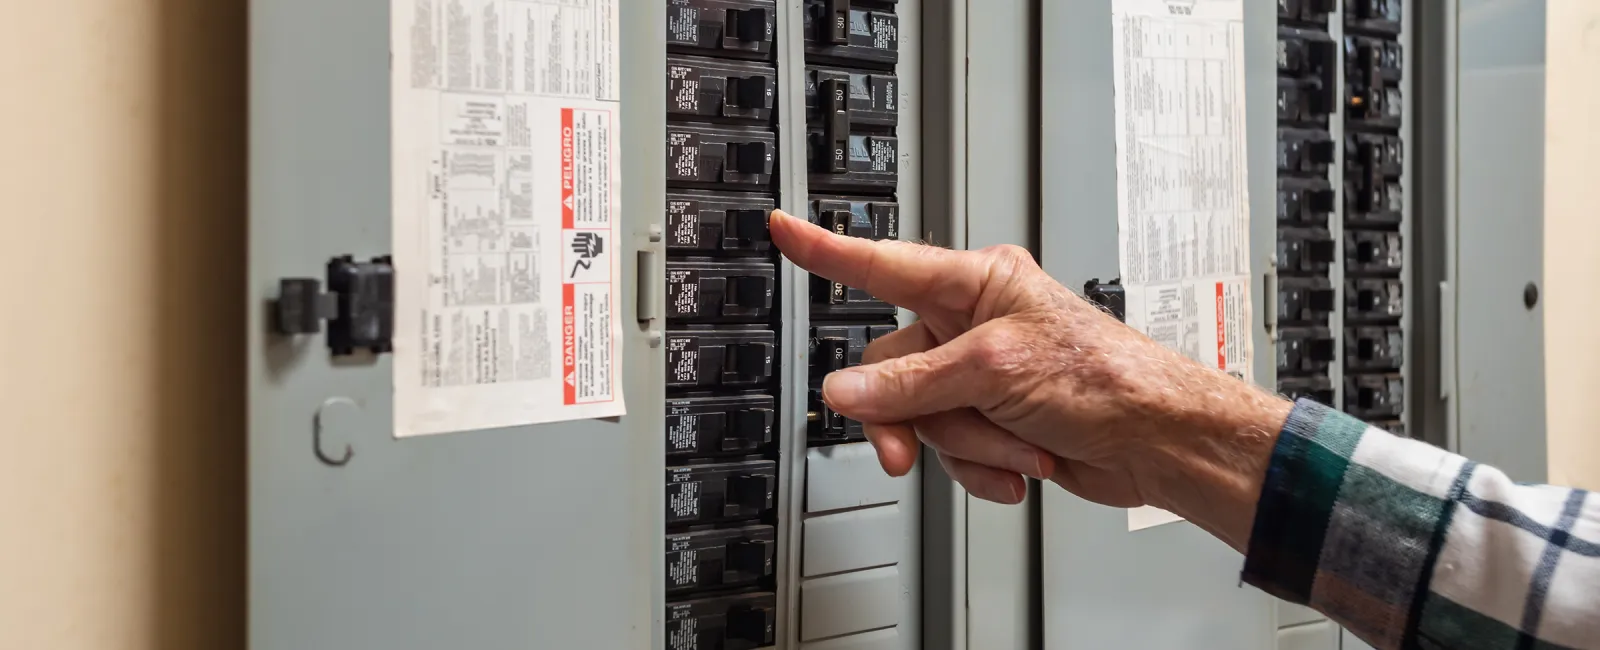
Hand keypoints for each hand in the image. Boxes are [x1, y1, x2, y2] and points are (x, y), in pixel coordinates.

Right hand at [769, 210, 1290, 549]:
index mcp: (975, 283)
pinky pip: (950, 448)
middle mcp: (973, 322)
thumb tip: (846, 391)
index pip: (883, 264)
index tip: (784, 228)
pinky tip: (1019, 465)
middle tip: (909, 447)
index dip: (828, 249)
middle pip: (892, 370)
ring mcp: (980, 373)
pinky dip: (981, 466)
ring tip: (1017, 445)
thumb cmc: (1104, 378)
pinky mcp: (992, 417)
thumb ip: (910, 383)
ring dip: (967, 445)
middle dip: (916, 416)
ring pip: (922, 417)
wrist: (1155, 442)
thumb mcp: (993, 371)